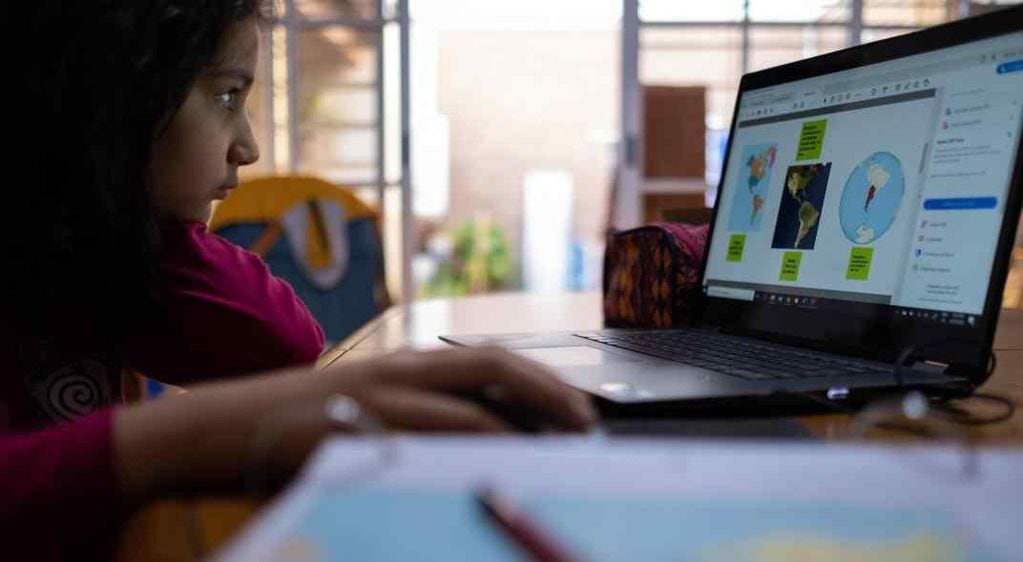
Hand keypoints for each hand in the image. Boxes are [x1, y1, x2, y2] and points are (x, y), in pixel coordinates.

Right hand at [324, 346, 597, 431]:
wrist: (228, 425)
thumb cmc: (299, 426)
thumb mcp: (367, 410)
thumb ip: (419, 417)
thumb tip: (484, 439)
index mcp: (408, 366)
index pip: (490, 360)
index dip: (539, 379)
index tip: (573, 407)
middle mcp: (404, 369)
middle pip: (495, 363)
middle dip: (549, 390)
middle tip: (586, 423)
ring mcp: (386, 392)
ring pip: (476, 392)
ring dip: (528, 413)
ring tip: (563, 438)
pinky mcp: (367, 420)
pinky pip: (438, 426)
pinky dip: (481, 436)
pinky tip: (506, 455)